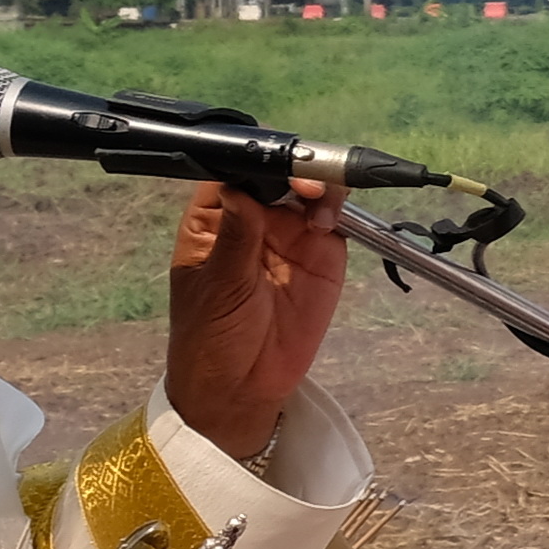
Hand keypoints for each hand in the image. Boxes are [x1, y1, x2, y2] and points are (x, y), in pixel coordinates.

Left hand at [160, 182, 350, 457]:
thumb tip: (242, 188)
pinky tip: (327, 222)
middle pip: (277, 176)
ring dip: (318, 187)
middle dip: (293, 170)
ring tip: (320, 198)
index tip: (270, 163)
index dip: (252, 161)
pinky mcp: (322, 257)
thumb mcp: (218, 286)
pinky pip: (334, 223)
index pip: (233, 173)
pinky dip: (337, 213)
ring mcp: (290, 237)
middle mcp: (254, 219)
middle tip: (305, 182)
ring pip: (310, 194)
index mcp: (215, 220)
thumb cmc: (211, 336)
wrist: (243, 387)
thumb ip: (236, 236)